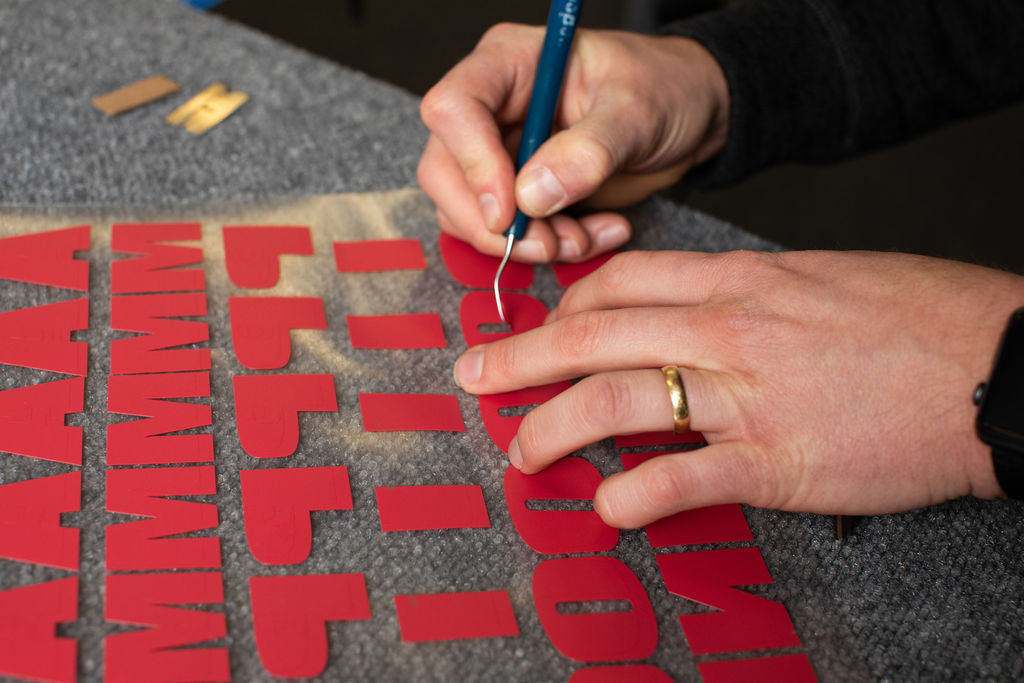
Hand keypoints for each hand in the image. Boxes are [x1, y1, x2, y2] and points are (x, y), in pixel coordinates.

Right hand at [418, 25, 728, 262]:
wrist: (691, 115)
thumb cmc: (665, 88)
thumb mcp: (639, 111)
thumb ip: (589, 150)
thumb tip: (533, 194)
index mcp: (511, 63)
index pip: (454, 109)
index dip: (472, 165)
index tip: (512, 211)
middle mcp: (493, 108)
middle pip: (444, 171)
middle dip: (492, 223)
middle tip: (549, 244)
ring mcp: (500, 153)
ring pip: (468, 212)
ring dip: (523, 243)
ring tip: (583, 240)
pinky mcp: (518, 193)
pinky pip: (507, 234)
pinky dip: (548, 248)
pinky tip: (594, 237)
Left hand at [452, 250, 1023, 527]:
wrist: (993, 366)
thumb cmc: (915, 318)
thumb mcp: (819, 277)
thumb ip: (745, 294)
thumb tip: (690, 311)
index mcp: (740, 280)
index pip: (620, 282)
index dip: (563, 306)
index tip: (540, 328)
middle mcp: (729, 329)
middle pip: (594, 335)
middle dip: (520, 358)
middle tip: (474, 377)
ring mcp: (747, 395)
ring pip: (617, 402)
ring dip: (553, 428)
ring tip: (522, 452)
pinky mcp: (775, 461)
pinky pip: (681, 478)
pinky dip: (631, 496)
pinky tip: (605, 507)